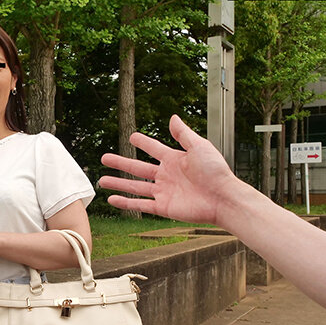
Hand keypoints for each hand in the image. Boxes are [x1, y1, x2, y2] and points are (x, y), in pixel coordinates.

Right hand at [97, 115, 240, 224]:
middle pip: (137, 168)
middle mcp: (166, 176)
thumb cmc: (216, 172)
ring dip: (118, 183)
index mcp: (175, 160)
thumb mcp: (199, 147)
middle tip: (105, 158)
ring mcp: (163, 192)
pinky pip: (140, 205)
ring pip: (135, 187)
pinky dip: (125, 203)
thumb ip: (183, 134)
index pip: (154, 149)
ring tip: (102, 180)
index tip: (132, 136)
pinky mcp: (163, 207)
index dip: (143, 142)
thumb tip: (173, 117)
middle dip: (121, 162)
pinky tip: (112, 199)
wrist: (223, 198)